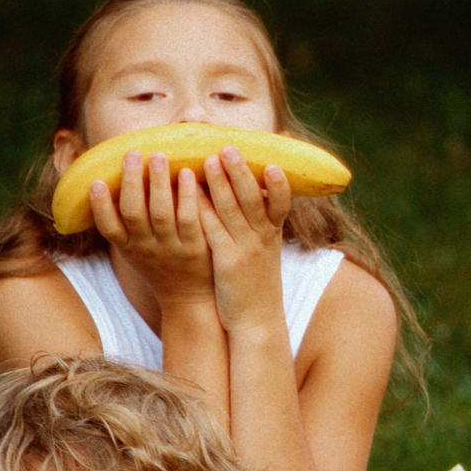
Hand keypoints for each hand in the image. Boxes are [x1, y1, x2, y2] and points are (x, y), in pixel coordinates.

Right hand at [86, 151, 214, 305]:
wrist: (190, 300)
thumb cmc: (161, 265)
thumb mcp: (136, 249)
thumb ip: (124, 221)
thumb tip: (109, 179)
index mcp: (128, 247)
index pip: (108, 227)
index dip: (100, 206)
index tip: (95, 181)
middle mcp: (146, 248)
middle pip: (134, 213)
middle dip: (131, 182)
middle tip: (132, 153)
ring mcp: (171, 249)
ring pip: (162, 213)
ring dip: (159, 183)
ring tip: (158, 157)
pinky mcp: (195, 249)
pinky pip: (191, 219)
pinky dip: (188, 196)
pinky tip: (189, 175)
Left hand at [198, 145, 293, 335]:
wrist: (256, 321)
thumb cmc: (256, 283)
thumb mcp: (265, 252)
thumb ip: (260, 224)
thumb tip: (250, 194)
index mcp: (273, 235)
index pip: (281, 205)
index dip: (279, 185)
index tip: (272, 164)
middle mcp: (261, 239)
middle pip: (252, 200)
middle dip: (241, 173)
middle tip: (229, 148)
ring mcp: (244, 250)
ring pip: (231, 211)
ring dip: (220, 184)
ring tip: (208, 160)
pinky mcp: (226, 262)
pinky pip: (212, 230)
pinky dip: (202, 209)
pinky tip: (190, 194)